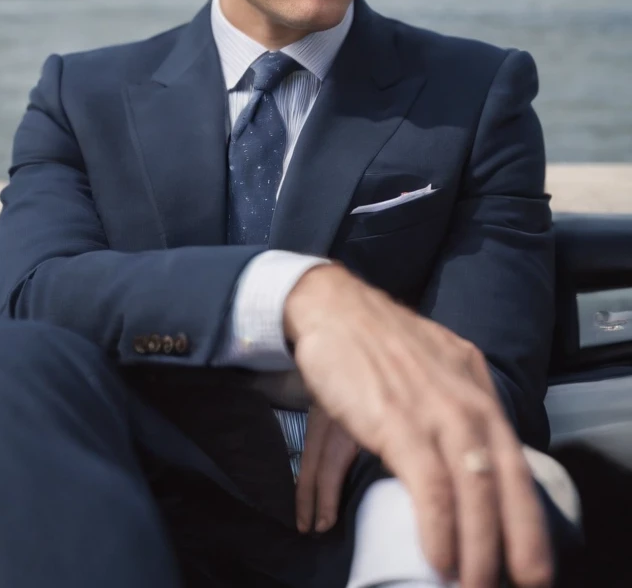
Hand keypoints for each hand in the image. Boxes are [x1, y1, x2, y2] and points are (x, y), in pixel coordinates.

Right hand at [284, 264, 551, 587]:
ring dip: (479, 546)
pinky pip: (433, 484)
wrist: (330, 305)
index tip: (533, 565)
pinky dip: (440, 525)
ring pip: (475, 486)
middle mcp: (466, 396)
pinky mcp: (398, 417)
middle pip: (505, 480)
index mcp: (475, 386)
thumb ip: (427, 425)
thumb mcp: (416, 378)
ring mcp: (435, 406)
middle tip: (515, 585)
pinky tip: (440, 556)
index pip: (516, 460)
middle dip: (516, 543)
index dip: (528, 518)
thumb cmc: (367, 345)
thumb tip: (393, 491)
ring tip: (474, 584)